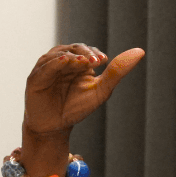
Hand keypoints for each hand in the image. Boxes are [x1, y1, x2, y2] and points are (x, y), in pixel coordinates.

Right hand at [23, 44, 144, 137]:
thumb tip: (140, 51)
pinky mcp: (35, 77)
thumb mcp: (101, 90)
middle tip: (98, 61)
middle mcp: (61, 61)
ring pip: (58, 54)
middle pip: (73, 49)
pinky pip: (45, 67)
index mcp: (77, 63)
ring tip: (84, 62)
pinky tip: (65, 61)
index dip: (94, 53)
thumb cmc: (77, 107)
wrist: (56, 126)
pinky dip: (55, 62)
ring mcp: (47, 68)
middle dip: (86, 54)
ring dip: (72, 56)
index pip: (86, 51)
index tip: (105, 61)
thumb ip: (117, 71)